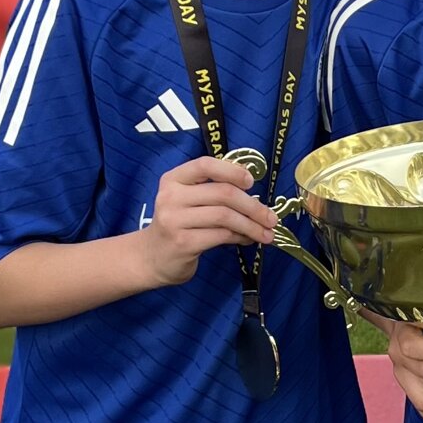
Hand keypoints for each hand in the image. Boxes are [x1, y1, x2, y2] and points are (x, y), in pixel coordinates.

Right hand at [139, 157, 275, 287]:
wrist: (151, 258)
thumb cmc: (177, 226)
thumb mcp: (187, 201)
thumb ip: (213, 193)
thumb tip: (255, 198)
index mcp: (173, 179)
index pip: (205, 165)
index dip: (231, 171)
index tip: (251, 181)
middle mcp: (171, 196)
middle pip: (222, 193)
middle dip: (253, 206)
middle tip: (272, 218)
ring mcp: (175, 220)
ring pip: (225, 216)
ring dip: (251, 226)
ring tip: (266, 234)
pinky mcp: (183, 243)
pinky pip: (221, 236)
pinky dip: (240, 237)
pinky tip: (248, 240)